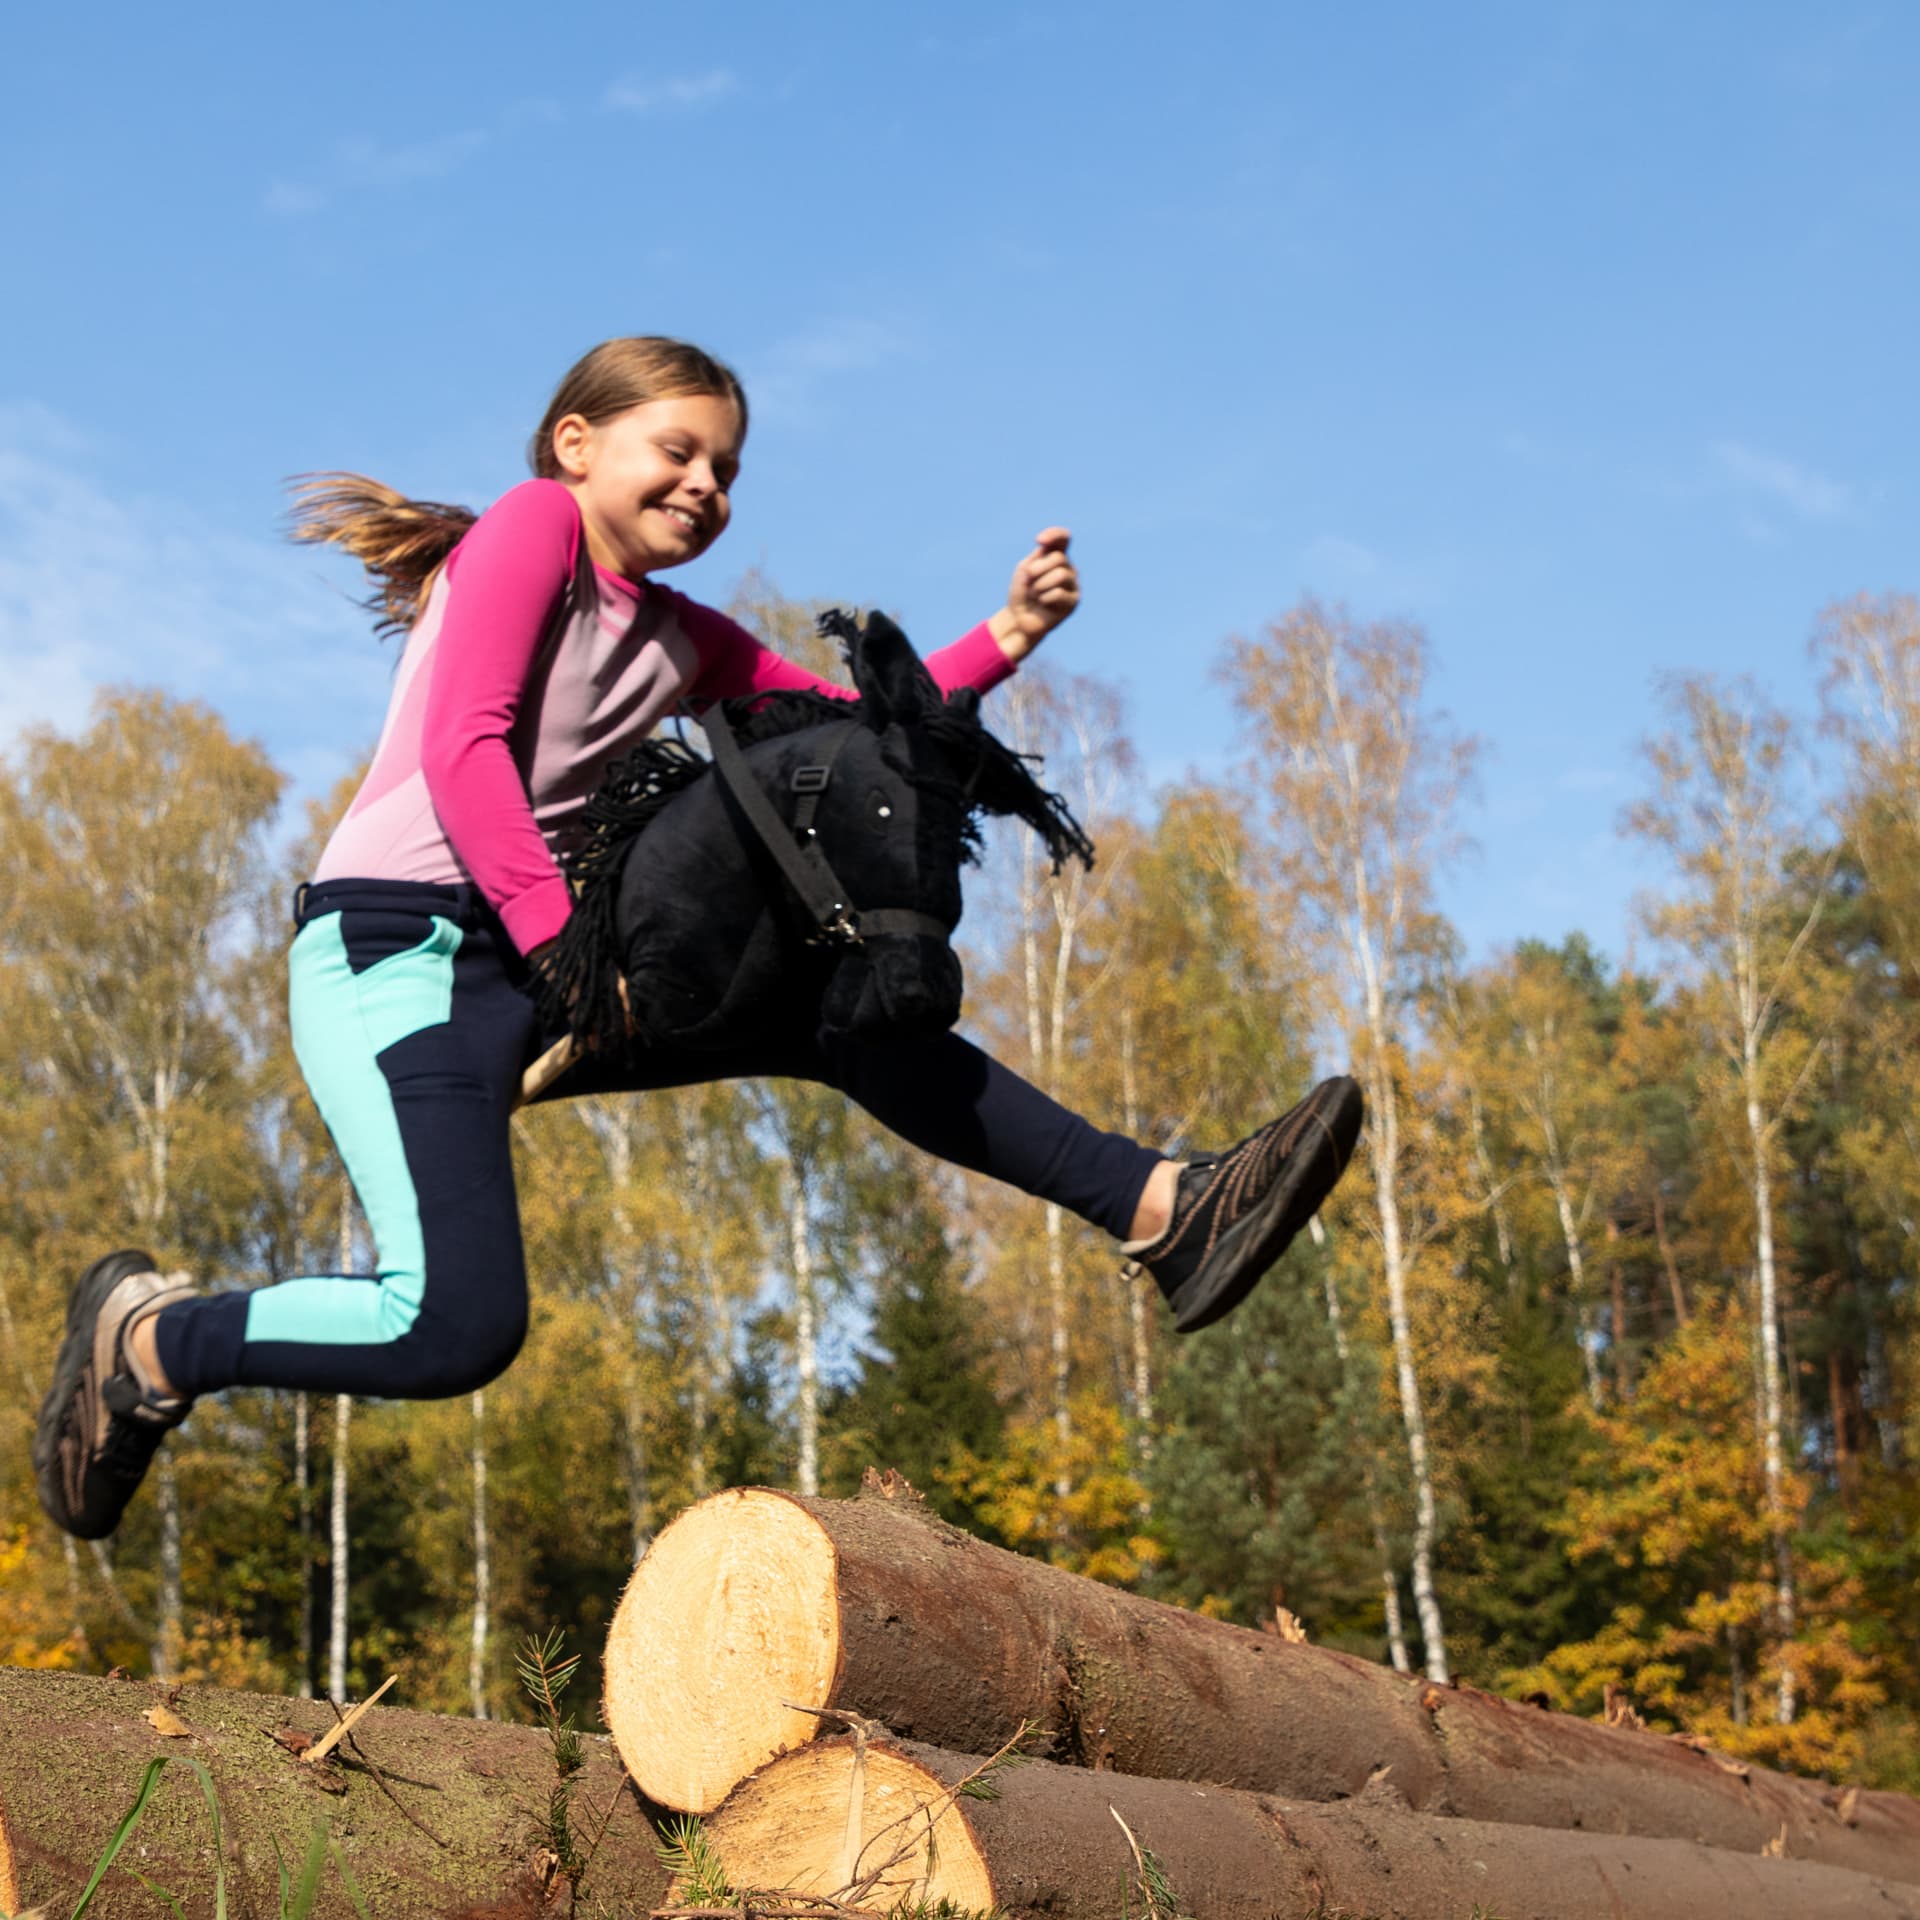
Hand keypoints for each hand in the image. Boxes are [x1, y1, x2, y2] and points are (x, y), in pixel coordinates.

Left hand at [989, 528, 1077, 662]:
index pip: (1063, 538)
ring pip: (1060, 575)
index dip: (1055, 535)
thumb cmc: (1021, 593)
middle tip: (1029, 581)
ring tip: (1035, 594)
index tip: (1039, 541)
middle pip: (1059, 558)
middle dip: (1038, 569)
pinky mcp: (1073, 601)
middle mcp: (1067, 568)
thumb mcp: (1024, 570)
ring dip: (1040, 585)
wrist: (1019, 619)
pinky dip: (1044, 598)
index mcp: (1055, 556)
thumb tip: (1048, 553)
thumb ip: (1038, 558)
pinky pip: (1059, 593)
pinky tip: (1043, 604)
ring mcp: (1072, 584)